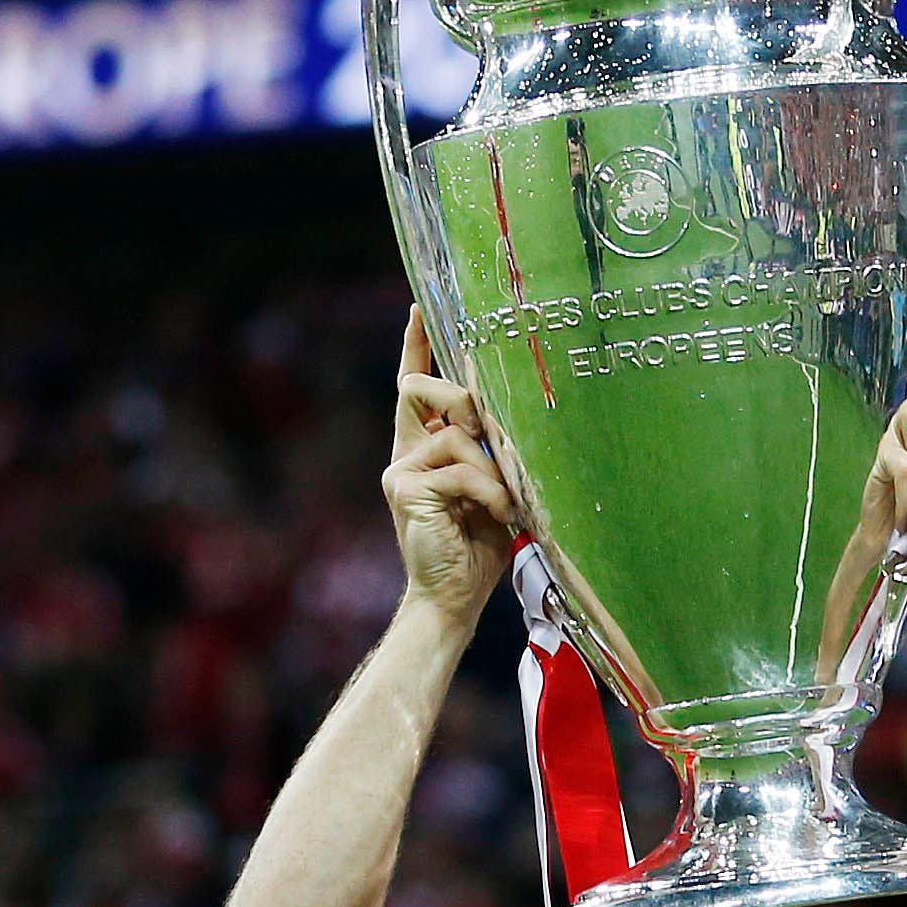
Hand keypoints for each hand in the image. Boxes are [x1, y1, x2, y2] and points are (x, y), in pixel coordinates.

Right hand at [384, 306, 518, 626]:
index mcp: (422, 450)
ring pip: (455, 434)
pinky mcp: (405, 490)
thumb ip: (490, 452)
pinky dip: (489, 491)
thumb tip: (503, 416)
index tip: (420, 309)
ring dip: (492, 469)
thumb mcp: (493, 488)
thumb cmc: (479, 547)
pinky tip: (498, 514)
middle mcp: (405, 454)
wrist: (453, 597)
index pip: (413, 388)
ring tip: (505, 503)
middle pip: (424, 390)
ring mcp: (401, 471)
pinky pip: (459, 469)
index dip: (415, 348)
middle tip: (491, 435)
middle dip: (463, 399)